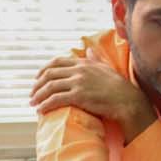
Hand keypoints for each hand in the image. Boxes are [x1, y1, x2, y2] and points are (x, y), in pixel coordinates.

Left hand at [29, 54, 155, 140]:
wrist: (128, 101)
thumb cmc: (119, 87)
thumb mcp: (106, 68)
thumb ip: (95, 58)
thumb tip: (88, 50)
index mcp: (83, 63)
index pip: (56, 62)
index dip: (43, 70)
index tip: (37, 79)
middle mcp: (79, 70)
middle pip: (49, 74)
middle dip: (37, 85)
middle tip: (32, 94)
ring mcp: (78, 83)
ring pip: (50, 87)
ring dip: (38, 96)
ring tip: (33, 103)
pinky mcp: (79, 96)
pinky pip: (56, 99)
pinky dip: (45, 105)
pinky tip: (41, 110)